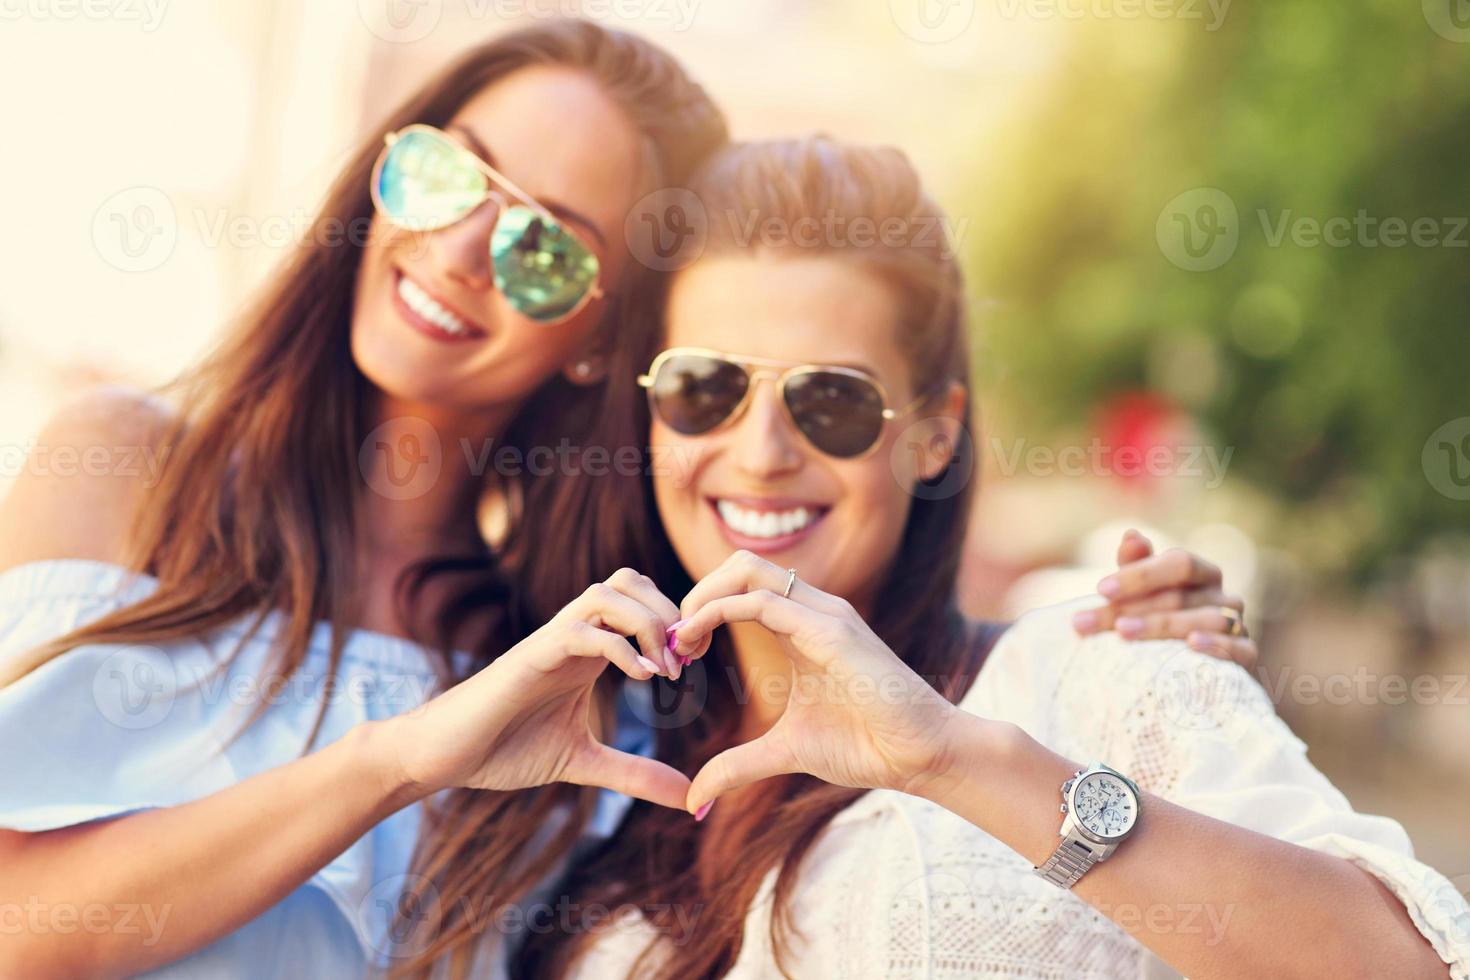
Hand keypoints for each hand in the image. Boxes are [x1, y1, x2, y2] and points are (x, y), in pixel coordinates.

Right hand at [384, 568, 690, 808]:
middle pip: (630, 579)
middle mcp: (573, 634)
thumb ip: (634, 773)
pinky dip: (619, 646)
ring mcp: (551, 640)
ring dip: (647, 622)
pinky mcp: (531, 655)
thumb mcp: (583, 762)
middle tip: (685, 661)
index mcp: (589, 649)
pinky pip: (581, 629)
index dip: (676, 621)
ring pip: (608, 591)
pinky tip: (639, 679)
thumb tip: (688, 798)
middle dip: (669, 610)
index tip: (693, 666)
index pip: (641, 600)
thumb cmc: (504, 749)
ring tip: (663, 671)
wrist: (445, 754)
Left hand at [672, 551, 959, 814]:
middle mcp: (814, 609)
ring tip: (682, 643)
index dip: (701, 609)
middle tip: (675, 644)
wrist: (922, 754)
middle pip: (740, 565)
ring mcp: (824, 614)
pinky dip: (718, 612)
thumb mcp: (784, 752)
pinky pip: (763, 602)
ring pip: (747, 569)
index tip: (680, 653)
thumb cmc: (866, 745)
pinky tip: (698, 644)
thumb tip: (694, 798)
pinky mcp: (831, 630)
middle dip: (696, 594)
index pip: (742, 587)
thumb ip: (737, 766)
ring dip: (702, 598)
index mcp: (803, 626)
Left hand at [1072, 530, 1257, 668]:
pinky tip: (1190, 645)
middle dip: (1129, 608)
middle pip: (1178, 597)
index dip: (1141, 575)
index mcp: (1200, 573)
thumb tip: (1131, 535)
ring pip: (1203, 620)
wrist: (1193, 671)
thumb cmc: (1162, 620)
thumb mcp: (1143, 593)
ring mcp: (1237, 625)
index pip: (1178, 563)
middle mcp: (1223, 595)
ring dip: (1160, 626)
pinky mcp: (1246, 655)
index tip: (1101, 590)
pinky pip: (1238, 649)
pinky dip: (1216, 646)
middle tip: (1087, 621)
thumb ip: (1136, 566)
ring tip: (1122, 632)